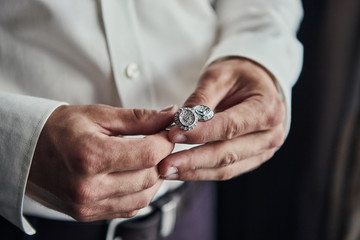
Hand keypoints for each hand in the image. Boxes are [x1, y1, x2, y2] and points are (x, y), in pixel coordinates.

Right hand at [26, 104, 176, 220]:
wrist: (28, 151)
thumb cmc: (60, 129)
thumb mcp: (98, 115)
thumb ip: (138, 118)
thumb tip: (170, 116)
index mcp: (90, 157)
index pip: (148, 154)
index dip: (165, 141)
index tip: (166, 131)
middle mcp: (89, 187)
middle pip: (149, 177)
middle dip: (162, 158)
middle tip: (158, 142)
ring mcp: (88, 205)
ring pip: (144, 197)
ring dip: (154, 177)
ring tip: (147, 158)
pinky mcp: (89, 214)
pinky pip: (130, 208)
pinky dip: (140, 191)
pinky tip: (134, 175)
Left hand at [158, 58, 284, 179]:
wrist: (254, 84)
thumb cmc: (238, 76)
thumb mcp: (219, 76)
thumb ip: (201, 99)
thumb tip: (180, 122)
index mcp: (268, 109)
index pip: (230, 126)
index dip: (201, 134)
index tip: (173, 135)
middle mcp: (270, 134)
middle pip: (228, 153)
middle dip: (193, 161)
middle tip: (164, 165)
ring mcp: (263, 151)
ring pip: (226, 168)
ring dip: (194, 172)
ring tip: (166, 171)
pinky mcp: (252, 160)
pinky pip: (226, 171)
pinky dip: (201, 172)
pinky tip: (180, 171)